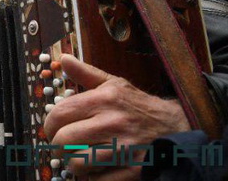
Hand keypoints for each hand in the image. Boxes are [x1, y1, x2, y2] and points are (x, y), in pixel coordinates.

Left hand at [43, 54, 189, 179]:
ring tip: (82, 157)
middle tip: (66, 146)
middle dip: (59, 146)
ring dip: (75, 164)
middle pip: (62, 141)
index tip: (53, 130)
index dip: (49, 125)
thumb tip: (64, 59)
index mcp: (103, 100)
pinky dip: (93, 177)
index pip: (58, 115)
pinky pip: (97, 180)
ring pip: (77, 163)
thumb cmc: (139, 107)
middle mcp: (112, 122)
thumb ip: (87, 74)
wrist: (178, 128)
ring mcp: (123, 148)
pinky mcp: (132, 171)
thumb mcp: (115, 85)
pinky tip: (99, 169)